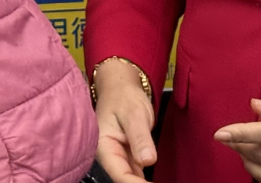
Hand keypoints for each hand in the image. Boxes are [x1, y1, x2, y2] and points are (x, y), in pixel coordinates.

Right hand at [93, 60, 156, 182]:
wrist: (120, 87)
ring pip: (129, 178)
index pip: (121, 175)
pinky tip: (153, 180)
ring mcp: (116, 157)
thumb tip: (148, 160)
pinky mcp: (125, 157)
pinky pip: (134, 173)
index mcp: (103, 146)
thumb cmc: (123, 96)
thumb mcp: (134, 114)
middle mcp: (107, 156)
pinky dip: (143, 178)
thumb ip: (140, 138)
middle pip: (123, 179)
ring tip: (157, 182)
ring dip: (142, 182)